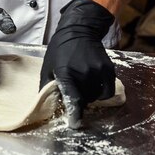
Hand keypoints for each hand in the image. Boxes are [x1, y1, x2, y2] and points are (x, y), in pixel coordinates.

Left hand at [40, 0, 115, 128]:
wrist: (80, 30)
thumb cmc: (60, 49)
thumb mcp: (48, 66)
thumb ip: (47, 85)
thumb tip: (46, 103)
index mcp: (66, 73)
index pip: (74, 99)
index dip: (75, 114)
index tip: (75, 124)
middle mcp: (84, 73)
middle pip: (85, 99)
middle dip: (79, 101)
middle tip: (74, 93)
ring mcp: (98, 71)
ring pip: (96, 96)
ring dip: (89, 96)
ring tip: (83, 86)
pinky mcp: (108, 69)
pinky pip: (107, 90)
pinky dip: (101, 92)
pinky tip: (94, 86)